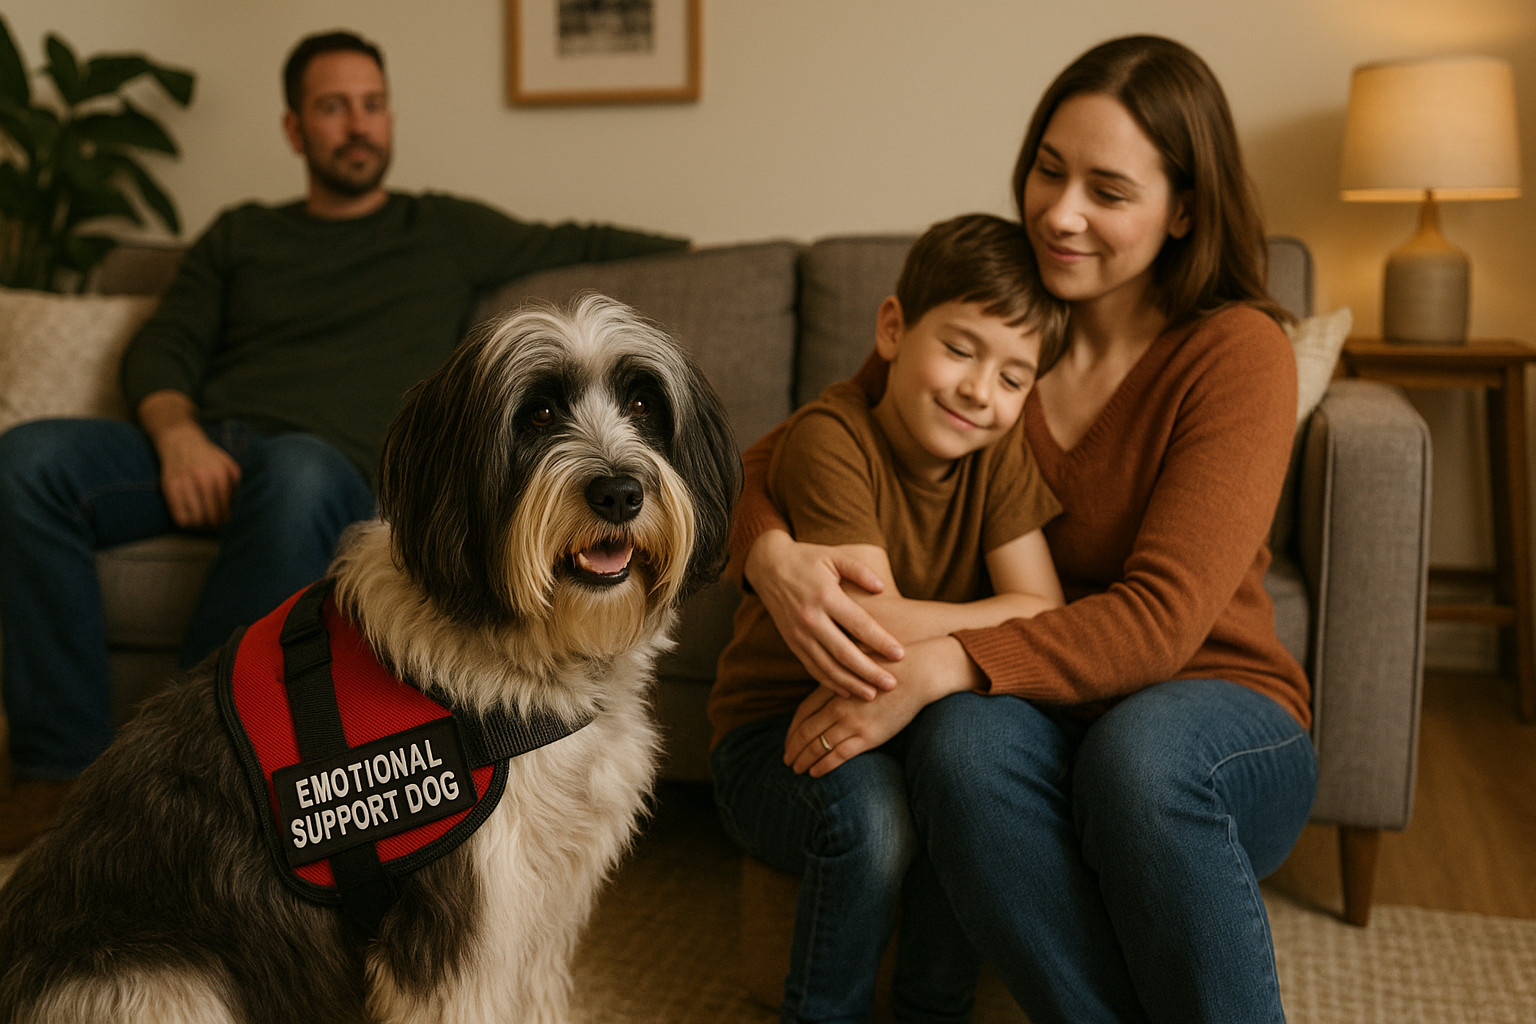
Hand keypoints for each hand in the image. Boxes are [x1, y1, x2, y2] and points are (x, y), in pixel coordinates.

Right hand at [138, 391, 240, 529]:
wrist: (181, 441)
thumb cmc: (209, 457)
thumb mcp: (229, 466)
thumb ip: (237, 486)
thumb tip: (240, 510)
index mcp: (221, 475)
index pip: (227, 510)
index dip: (228, 521)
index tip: (227, 523)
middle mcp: (203, 479)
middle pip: (212, 518)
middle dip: (215, 525)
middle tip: (216, 525)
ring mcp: (184, 483)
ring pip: (196, 521)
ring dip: (201, 526)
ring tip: (204, 521)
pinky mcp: (169, 487)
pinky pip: (180, 517)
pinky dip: (187, 522)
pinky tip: (191, 517)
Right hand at [745, 530, 903, 699]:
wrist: (768, 566)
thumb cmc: (807, 559)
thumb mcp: (834, 556)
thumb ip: (859, 570)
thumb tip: (882, 588)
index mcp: (825, 596)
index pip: (858, 625)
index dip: (880, 641)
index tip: (900, 655)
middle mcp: (811, 619)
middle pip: (844, 653)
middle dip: (869, 672)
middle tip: (891, 685)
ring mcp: (799, 634)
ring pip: (827, 666)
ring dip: (850, 683)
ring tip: (871, 694)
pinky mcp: (792, 642)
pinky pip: (812, 667)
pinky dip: (829, 682)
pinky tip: (846, 691)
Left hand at [783, 636, 980, 776]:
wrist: (919, 672)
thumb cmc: (891, 664)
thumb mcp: (856, 662)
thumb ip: (840, 674)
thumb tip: (828, 680)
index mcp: (833, 686)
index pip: (803, 711)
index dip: (793, 728)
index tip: (788, 739)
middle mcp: (838, 705)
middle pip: (806, 731)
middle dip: (793, 747)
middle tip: (786, 758)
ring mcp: (852, 722)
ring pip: (818, 745)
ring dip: (803, 759)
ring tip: (796, 768)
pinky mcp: (868, 735)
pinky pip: (838, 755)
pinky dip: (823, 765)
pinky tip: (815, 772)